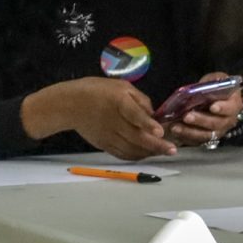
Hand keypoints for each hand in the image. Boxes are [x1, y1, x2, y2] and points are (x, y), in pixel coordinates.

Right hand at [23, 77, 177, 159]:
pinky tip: (148, 154)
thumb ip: (140, 100)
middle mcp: (114, 121)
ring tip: (165, 151)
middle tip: (173, 149)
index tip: (160, 131)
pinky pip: (123, 153)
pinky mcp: (104, 144)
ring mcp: (108, 135)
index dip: (147, 124)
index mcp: (118, 102)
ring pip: (131, 149)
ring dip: (149, 152)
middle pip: (136, 137)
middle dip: (156, 145)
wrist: (69, 104)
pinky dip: (137, 155)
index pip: (134, 115)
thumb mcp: (121, 87)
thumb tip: (154, 115)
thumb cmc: (98, 91)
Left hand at [166, 73, 242, 147]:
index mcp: (234, 104)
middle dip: (201, 120)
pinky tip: (175, 131)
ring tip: (175, 126)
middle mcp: (228, 120)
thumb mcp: (216, 79)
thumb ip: (212, 81)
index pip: (231, 108)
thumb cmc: (215, 88)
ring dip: (190, 131)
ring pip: (206, 135)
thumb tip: (204, 85)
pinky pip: (197, 141)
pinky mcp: (206, 138)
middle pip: (217, 123)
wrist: (213, 100)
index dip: (223, 108)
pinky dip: (185, 137)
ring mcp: (218, 131)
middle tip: (187, 116)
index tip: (212, 107)